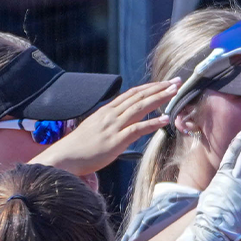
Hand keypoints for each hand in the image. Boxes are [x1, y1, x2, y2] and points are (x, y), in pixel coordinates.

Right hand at [33, 79, 178, 176]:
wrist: (64, 157)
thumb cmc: (79, 148)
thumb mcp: (95, 129)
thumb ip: (108, 124)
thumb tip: (120, 125)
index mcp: (107, 111)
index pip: (131, 94)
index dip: (149, 88)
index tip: (163, 83)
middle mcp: (111, 114)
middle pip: (139, 96)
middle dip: (159, 88)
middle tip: (176, 82)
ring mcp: (114, 126)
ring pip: (140, 107)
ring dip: (159, 98)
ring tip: (175, 93)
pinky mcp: (116, 140)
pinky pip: (137, 129)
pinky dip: (152, 123)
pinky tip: (165, 119)